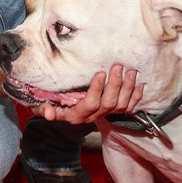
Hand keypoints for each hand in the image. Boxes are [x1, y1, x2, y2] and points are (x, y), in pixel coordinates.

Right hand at [30, 64, 144, 123]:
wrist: (58, 108)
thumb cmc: (48, 102)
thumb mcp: (40, 106)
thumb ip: (43, 109)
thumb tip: (49, 114)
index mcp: (76, 114)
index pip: (90, 104)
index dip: (97, 90)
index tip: (100, 73)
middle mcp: (92, 116)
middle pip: (108, 103)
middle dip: (115, 85)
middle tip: (118, 66)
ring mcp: (103, 114)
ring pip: (120, 105)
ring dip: (127, 88)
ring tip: (130, 72)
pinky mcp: (112, 112)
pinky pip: (128, 108)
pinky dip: (136, 97)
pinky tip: (140, 84)